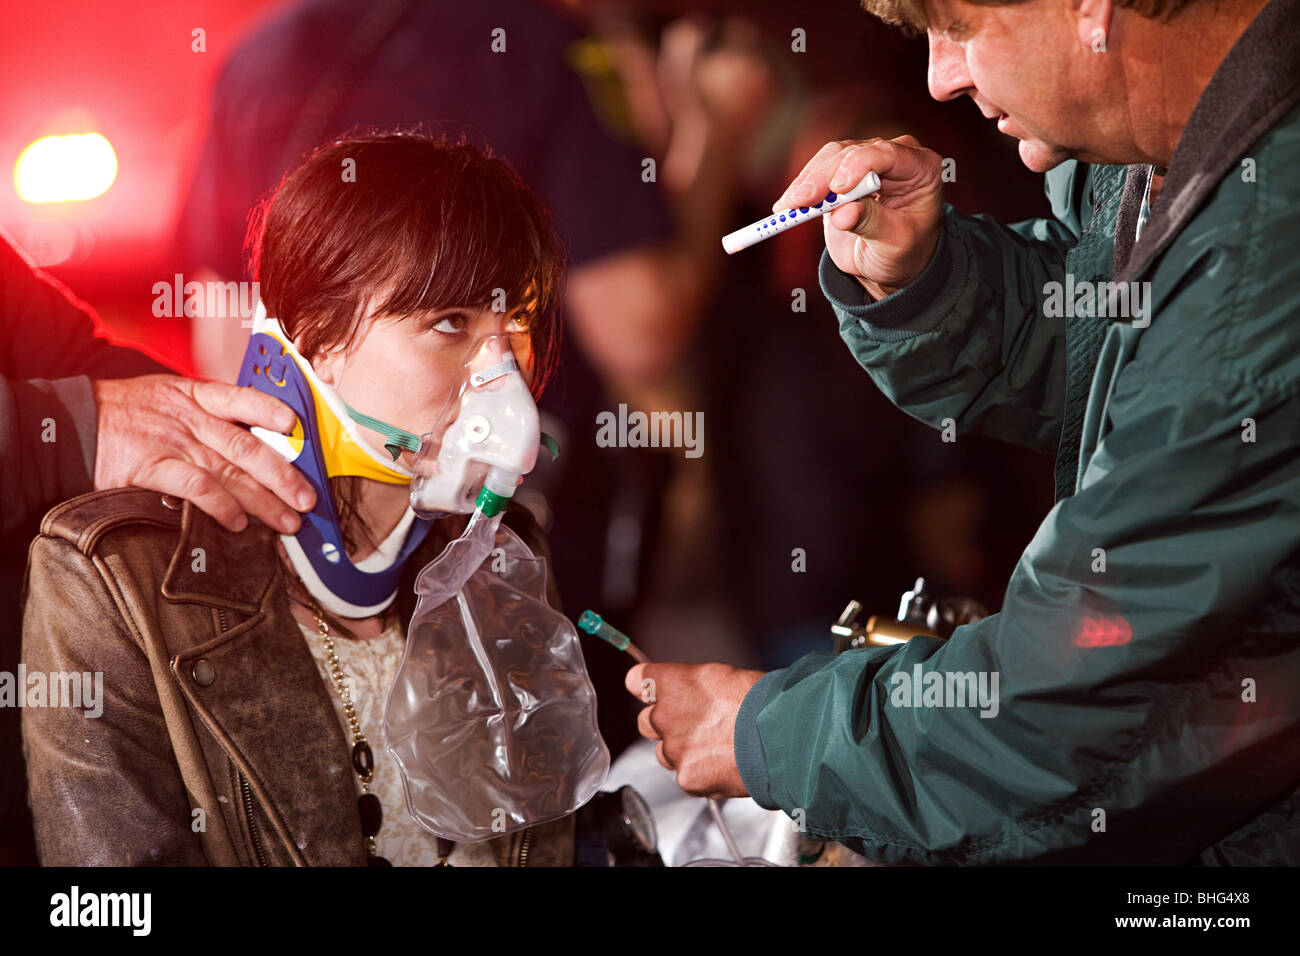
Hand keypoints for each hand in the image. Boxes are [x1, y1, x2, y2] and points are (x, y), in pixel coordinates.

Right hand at [92, 375, 315, 532]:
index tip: (299, 425)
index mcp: (196, 395)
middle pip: (247, 447)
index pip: (241, 398)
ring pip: (230, 472)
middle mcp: (190, 418)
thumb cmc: (126, 413)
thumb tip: (253, 438)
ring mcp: (172, 443)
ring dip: (264, 501)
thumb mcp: (168, 396)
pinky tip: (238, 524)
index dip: (271, 410)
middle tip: (309, 500)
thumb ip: (208, 413)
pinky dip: (221, 507)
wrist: (69, 423)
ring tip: (288, 521)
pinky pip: (195, 488)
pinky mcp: (151, 468)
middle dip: (284, 476)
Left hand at [625, 661, 765, 798]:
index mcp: (672, 684)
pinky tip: (723, 764)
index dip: (648, 687)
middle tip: (697, 724)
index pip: (636, 680)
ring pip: (665, 753)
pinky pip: (685, 776)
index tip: (654, 691)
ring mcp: (674, 750)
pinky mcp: (687, 778)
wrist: (780, 735)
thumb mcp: (719, 676)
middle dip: (666, 723)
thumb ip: (689, 685)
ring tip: (716, 747)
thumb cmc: (759, 701)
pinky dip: (701, 774)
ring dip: (683, 751)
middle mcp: (665, 716)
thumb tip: (683, 692)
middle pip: (646, 721)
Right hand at [773, 135, 944, 299]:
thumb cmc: (902, 252)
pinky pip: (818, 169)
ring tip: (788, 208)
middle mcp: (894, 156)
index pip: (886, 154)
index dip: (857, 166)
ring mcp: (867, 160)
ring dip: (807, 182)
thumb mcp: (894, 244)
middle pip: (852, 154)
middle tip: (799, 203)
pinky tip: (787, 205)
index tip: (837, 190)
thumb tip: (842, 215)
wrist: (888, 261)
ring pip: (831, 157)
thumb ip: (871, 224)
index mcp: (920, 168)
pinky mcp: (842, 170)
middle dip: (823, 178)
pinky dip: (802, 187)